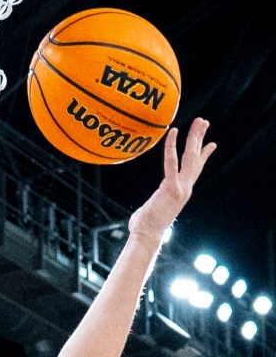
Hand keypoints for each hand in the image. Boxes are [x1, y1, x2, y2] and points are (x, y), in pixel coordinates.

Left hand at [128, 118, 215, 243]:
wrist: (147, 235)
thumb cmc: (146, 225)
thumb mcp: (156, 207)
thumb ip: (157, 201)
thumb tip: (147, 207)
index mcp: (182, 191)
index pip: (195, 169)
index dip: (203, 155)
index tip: (211, 143)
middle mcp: (185, 188)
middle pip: (195, 158)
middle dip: (200, 138)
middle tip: (204, 122)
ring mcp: (180, 188)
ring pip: (190, 157)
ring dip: (195, 137)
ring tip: (199, 121)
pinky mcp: (171, 188)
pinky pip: (171, 163)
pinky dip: (172, 147)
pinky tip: (174, 132)